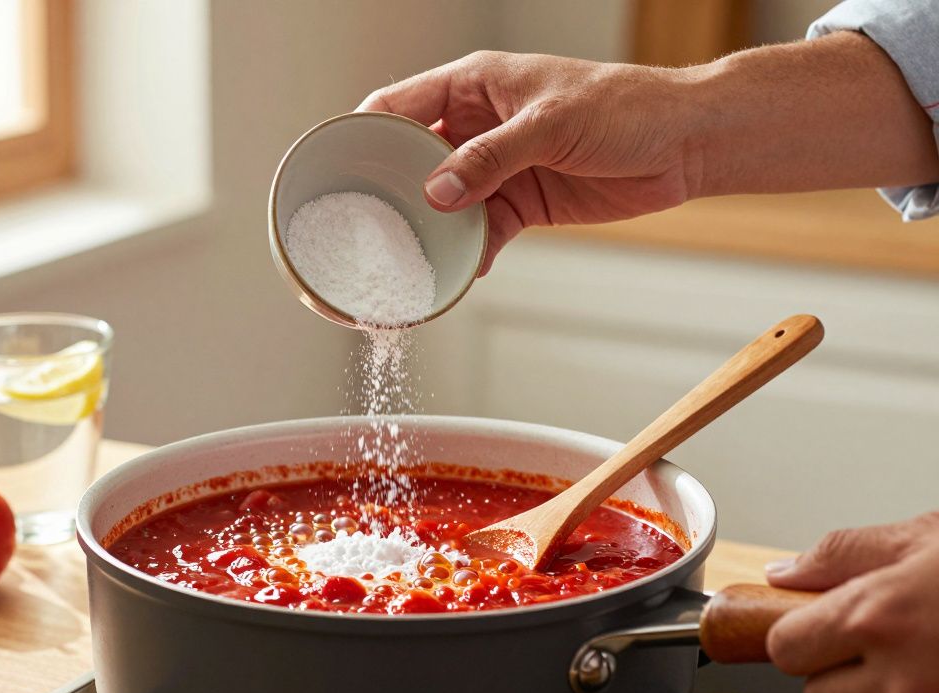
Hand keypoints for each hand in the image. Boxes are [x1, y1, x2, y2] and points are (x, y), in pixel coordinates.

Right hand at [359, 51, 700, 274]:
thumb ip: (490, 158)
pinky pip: (481, 232)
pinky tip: (460, 272)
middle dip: (391, 193)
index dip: (365, 135)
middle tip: (367, 228)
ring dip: (430, 231)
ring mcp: (497, 168)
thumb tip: (436, 193)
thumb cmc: (626, 107)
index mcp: (473, 86)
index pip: (399, 105)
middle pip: (413, 160)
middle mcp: (476, 126)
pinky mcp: (520, 203)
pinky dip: (470, 253)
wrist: (687, 143)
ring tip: (408, 260)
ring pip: (444, 203)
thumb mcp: (550, 125)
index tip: (338, 169)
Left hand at [766, 512, 938, 692]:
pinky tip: (938, 671)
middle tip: (874, 640)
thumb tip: (783, 573)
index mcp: (876, 618)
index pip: (782, 649)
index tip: (811, 625)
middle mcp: (900, 678)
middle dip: (835, 671)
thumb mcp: (919, 540)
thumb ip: (840, 554)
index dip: (795, 634)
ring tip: (920, 653)